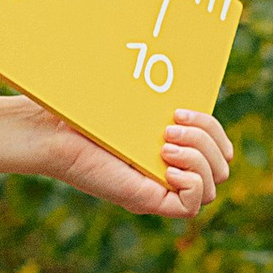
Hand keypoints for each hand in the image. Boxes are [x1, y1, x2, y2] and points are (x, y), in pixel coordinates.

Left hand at [19, 99, 233, 222]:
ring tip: (163, 144)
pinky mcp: (146, 202)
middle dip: (208, 140)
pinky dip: (191, 183)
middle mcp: (166, 173)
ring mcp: (158, 190)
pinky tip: (165, 166)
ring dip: (199, 158)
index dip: (212, 129)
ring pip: (213, 186)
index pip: (218, 149)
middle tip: (169, 127)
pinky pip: (192, 206)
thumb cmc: (79, 113)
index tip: (179, 110)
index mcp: (168, 150)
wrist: (50, 132)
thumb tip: (183, 65)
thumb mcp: (133, 103)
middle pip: (222, 167)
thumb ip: (160, 97)